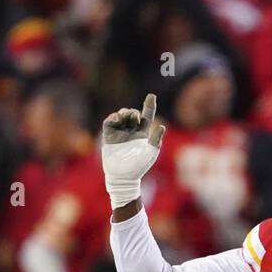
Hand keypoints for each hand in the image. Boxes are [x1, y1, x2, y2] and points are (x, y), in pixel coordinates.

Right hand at [101, 94, 165, 208]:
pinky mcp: (109, 135)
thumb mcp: (151, 153)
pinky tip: (117, 118)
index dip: (149, 106)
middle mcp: (131, 131)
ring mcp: (119, 133)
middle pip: (132, 114)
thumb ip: (156, 140)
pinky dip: (113, 118)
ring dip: (124, 113)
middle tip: (134, 116)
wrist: (124, 176)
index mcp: (143, 134)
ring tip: (126, 116)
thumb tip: (162, 126)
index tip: (152, 96)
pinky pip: (109, 122)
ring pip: (121, 116)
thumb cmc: (139, 166)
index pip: (146, 117)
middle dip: (133, 112)